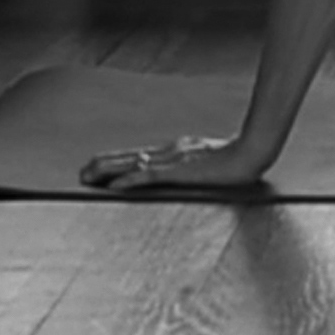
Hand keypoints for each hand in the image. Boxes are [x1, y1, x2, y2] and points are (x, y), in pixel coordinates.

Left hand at [79, 133, 271, 194]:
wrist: (252, 152)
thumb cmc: (238, 157)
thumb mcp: (212, 157)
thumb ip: (197, 162)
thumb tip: (188, 167)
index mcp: (178, 149)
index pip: (141, 154)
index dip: (118, 160)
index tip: (99, 164)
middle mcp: (171, 151)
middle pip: (131, 157)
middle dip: (105, 164)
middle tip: (82, 171)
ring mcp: (174, 160)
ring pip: (133, 164)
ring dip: (108, 171)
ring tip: (87, 176)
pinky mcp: (179, 171)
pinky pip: (148, 176)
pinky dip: (130, 180)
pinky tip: (115, 185)